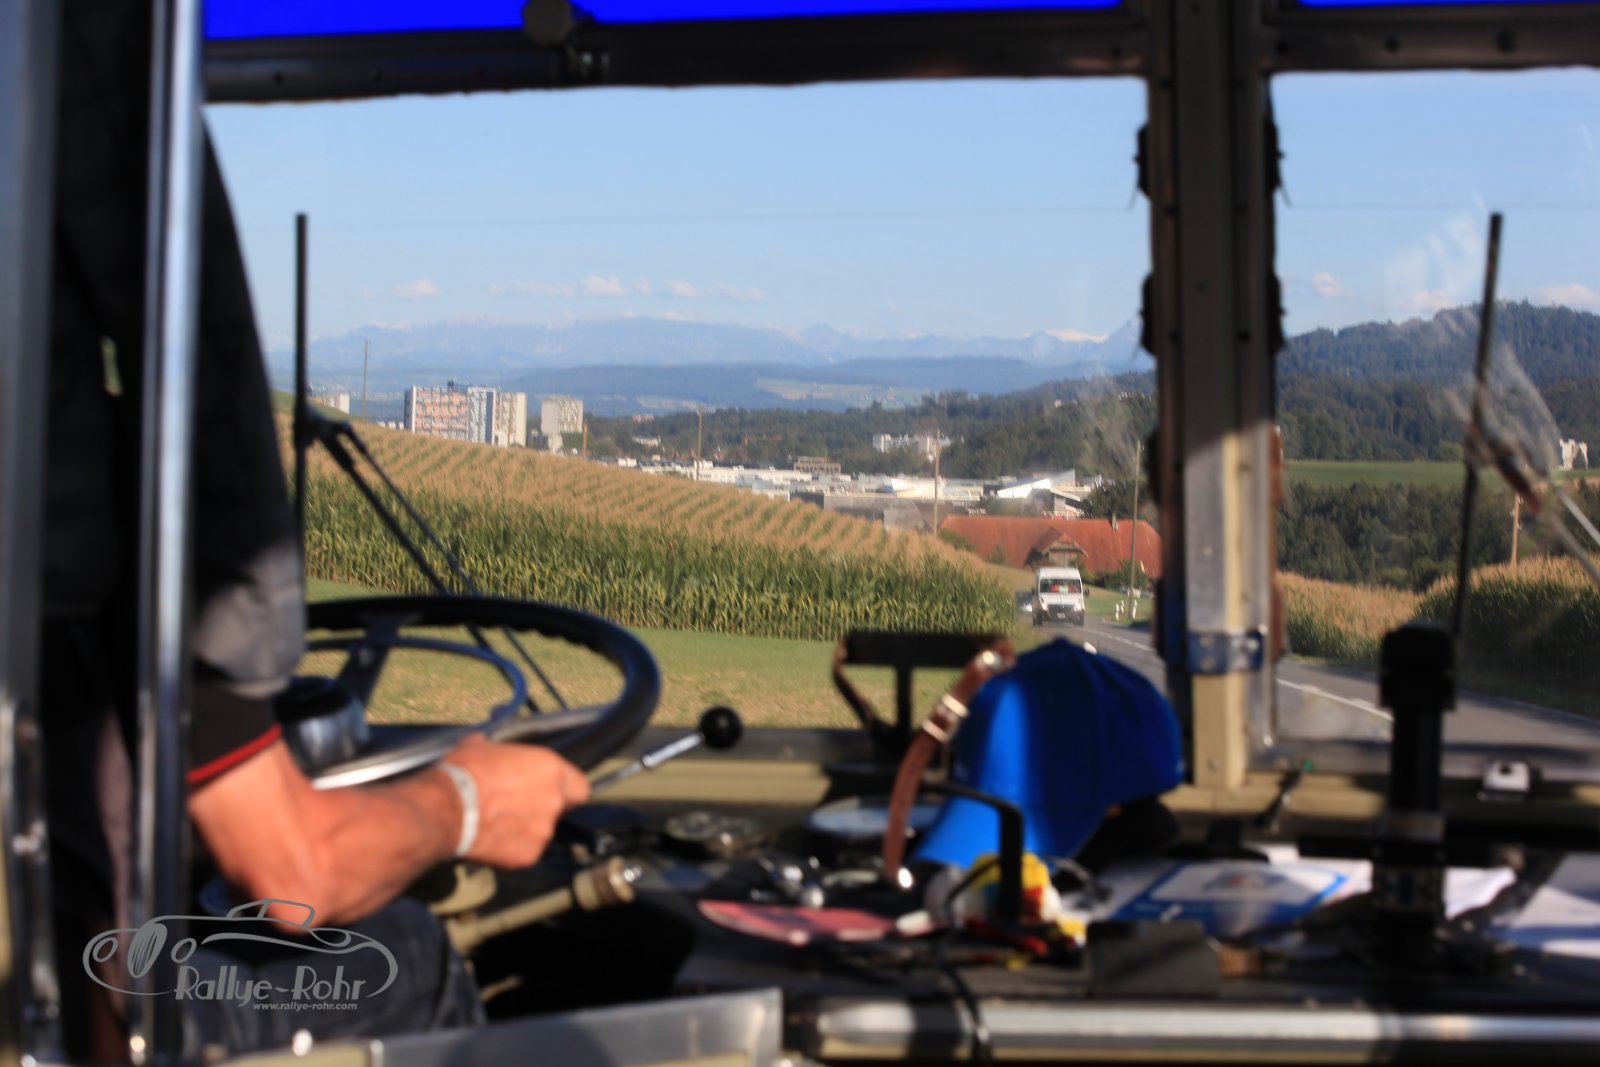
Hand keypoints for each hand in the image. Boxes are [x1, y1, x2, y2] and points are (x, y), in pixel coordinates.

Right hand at [438, 736, 589, 868]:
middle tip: (520, 807)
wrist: (446, 809)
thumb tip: (487, 746)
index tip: (552, 790)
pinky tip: (491, 839)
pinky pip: (525, 851)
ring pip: (542, 831)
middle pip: (562, 809)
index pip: (580, 786)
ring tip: (498, 823)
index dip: (567, 789)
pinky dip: (512, 847)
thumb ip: (498, 751)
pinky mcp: (528, 855)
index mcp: (550, 769)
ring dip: (527, 828)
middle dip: (545, 808)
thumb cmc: (464, 771)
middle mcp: (554, 801)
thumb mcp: (481, 746)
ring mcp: (543, 831)